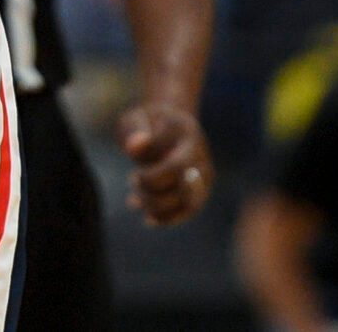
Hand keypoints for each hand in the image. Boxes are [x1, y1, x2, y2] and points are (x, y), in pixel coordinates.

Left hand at [118, 102, 211, 225]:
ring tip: (135, 200)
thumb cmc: (146, 122)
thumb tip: (135, 146)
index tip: (134, 175)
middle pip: (189, 192)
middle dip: (156, 197)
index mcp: (189, 137)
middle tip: (133, 183)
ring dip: (159, 209)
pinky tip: (147, 219)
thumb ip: (133, 131)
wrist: (166, 124)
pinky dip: (167, 218)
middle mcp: (202, 160)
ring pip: (189, 206)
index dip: (154, 178)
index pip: (178, 167)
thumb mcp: (135, 119)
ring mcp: (203, 178)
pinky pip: (188, 211)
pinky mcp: (199, 191)